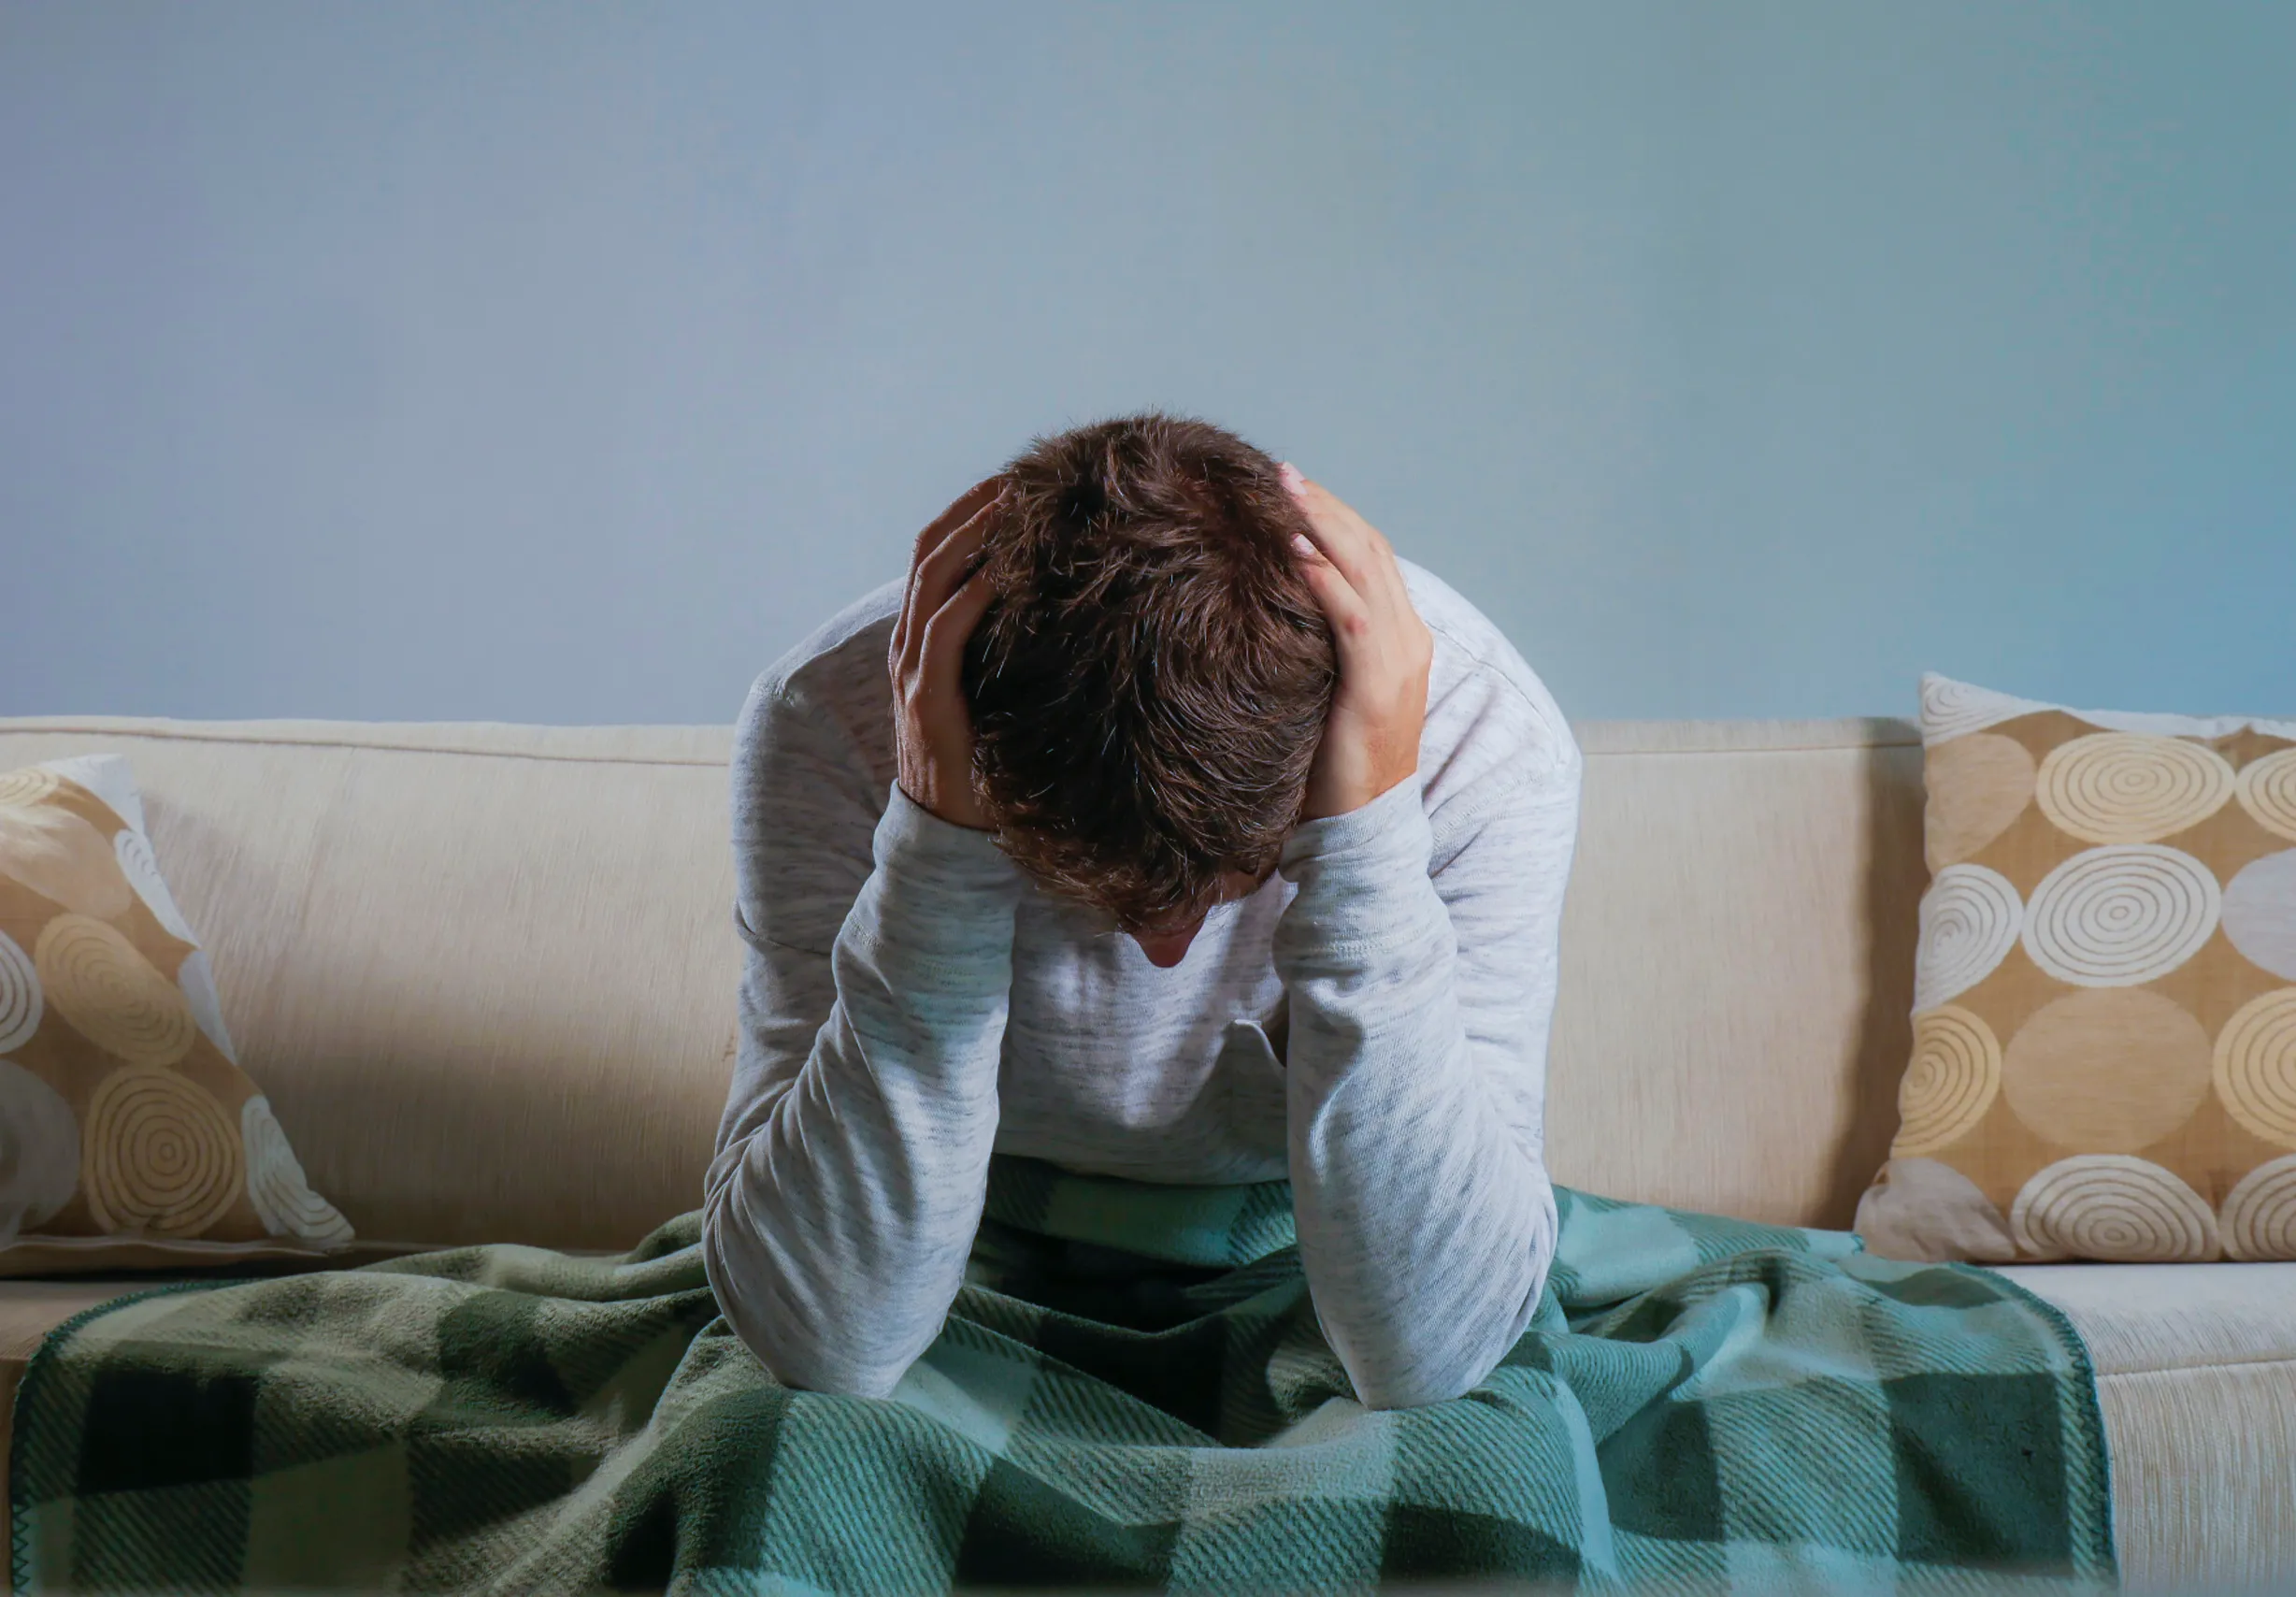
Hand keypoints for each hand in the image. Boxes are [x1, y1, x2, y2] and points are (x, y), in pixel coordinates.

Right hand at [889, 476, 1005, 828]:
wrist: (946, 831)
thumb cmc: (984, 761)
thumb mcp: (995, 692)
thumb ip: (1007, 652)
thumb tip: (1061, 611)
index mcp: (919, 639)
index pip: (935, 555)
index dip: (968, 514)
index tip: (1014, 484)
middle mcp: (907, 645)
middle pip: (931, 551)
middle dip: (974, 510)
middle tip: (1020, 478)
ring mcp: (911, 669)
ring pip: (934, 578)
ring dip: (974, 535)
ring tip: (1015, 505)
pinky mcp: (926, 697)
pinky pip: (946, 630)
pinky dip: (975, 592)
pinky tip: (1010, 571)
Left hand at [1283, 464, 1433, 821]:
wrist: (1364, 825)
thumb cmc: (1336, 762)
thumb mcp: (1329, 687)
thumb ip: (1318, 644)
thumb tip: (1269, 604)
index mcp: (1401, 635)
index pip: (1371, 556)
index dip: (1334, 516)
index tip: (1290, 486)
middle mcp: (1408, 638)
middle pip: (1369, 548)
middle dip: (1324, 505)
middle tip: (1281, 469)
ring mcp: (1398, 659)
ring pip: (1365, 569)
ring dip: (1321, 523)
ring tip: (1283, 488)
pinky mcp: (1377, 685)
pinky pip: (1351, 617)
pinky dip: (1324, 577)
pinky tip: (1293, 549)